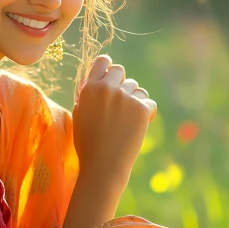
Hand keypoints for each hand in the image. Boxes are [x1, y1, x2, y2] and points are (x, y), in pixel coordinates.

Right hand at [71, 54, 156, 188]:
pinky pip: (148, 102)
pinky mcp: (142, 108)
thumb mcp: (80, 115)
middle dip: (121, 83)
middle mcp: (107, 88)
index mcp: (89, 88)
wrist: (103, 166)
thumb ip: (87, 95)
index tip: (111, 76)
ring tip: (126, 121)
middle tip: (120, 102)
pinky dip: (146, 113)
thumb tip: (94, 78)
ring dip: (134, 99)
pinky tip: (137, 126)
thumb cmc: (88, 143)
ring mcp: (126, 97)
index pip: (103, 62)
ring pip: (136, 88)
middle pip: (120, 71)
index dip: (108, 68)